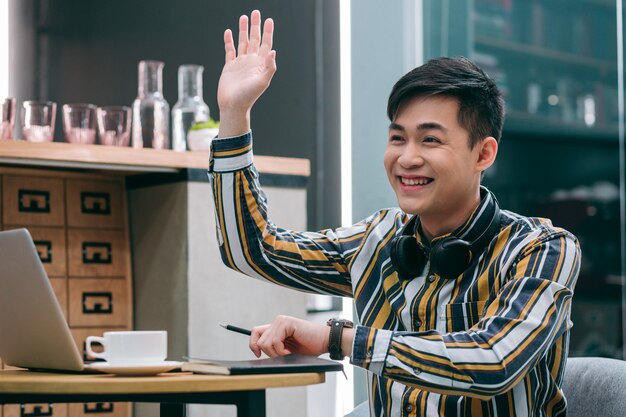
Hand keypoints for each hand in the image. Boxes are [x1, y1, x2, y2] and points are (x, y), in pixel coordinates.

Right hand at [217, 10, 276, 136]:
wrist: (233, 106)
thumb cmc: (249, 96)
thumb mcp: (262, 82)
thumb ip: (269, 67)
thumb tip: (273, 51)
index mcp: (260, 64)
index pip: (266, 44)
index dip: (268, 32)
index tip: (269, 20)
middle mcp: (251, 61)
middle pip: (255, 39)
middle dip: (255, 26)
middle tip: (256, 12)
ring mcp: (240, 63)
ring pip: (243, 42)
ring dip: (243, 30)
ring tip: (243, 17)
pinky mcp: (229, 66)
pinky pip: (230, 50)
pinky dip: (229, 41)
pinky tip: (229, 32)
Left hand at [250, 315, 328, 357]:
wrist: (324, 341)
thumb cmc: (309, 346)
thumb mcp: (286, 349)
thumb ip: (273, 346)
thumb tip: (257, 352)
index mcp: (276, 327)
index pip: (255, 333)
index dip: (253, 345)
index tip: (258, 355)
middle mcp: (277, 322)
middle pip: (259, 340)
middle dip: (269, 353)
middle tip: (283, 355)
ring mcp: (281, 321)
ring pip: (265, 343)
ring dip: (276, 353)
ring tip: (288, 353)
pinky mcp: (286, 322)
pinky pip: (274, 341)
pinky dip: (281, 351)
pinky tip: (290, 351)